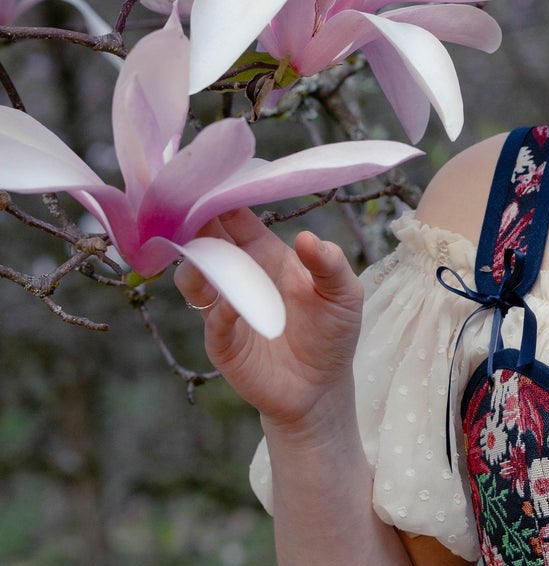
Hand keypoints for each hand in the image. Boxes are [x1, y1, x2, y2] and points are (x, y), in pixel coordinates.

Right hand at [174, 210, 363, 433]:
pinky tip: (231, 305)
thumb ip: (331, 264)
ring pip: (194, 277)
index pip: (234, 218)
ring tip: (205, 252)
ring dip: (197, 263)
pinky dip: (219, 309)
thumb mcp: (344, 294)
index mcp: (265, 254)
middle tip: (186, 203)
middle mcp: (239, 275)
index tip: (209, 176)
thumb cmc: (333, 332)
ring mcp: (225, 307)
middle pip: (206, 240)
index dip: (221, 197)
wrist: (322, 388)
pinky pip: (211, 320)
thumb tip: (307, 238)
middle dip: (194, 221)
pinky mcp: (223, 342)